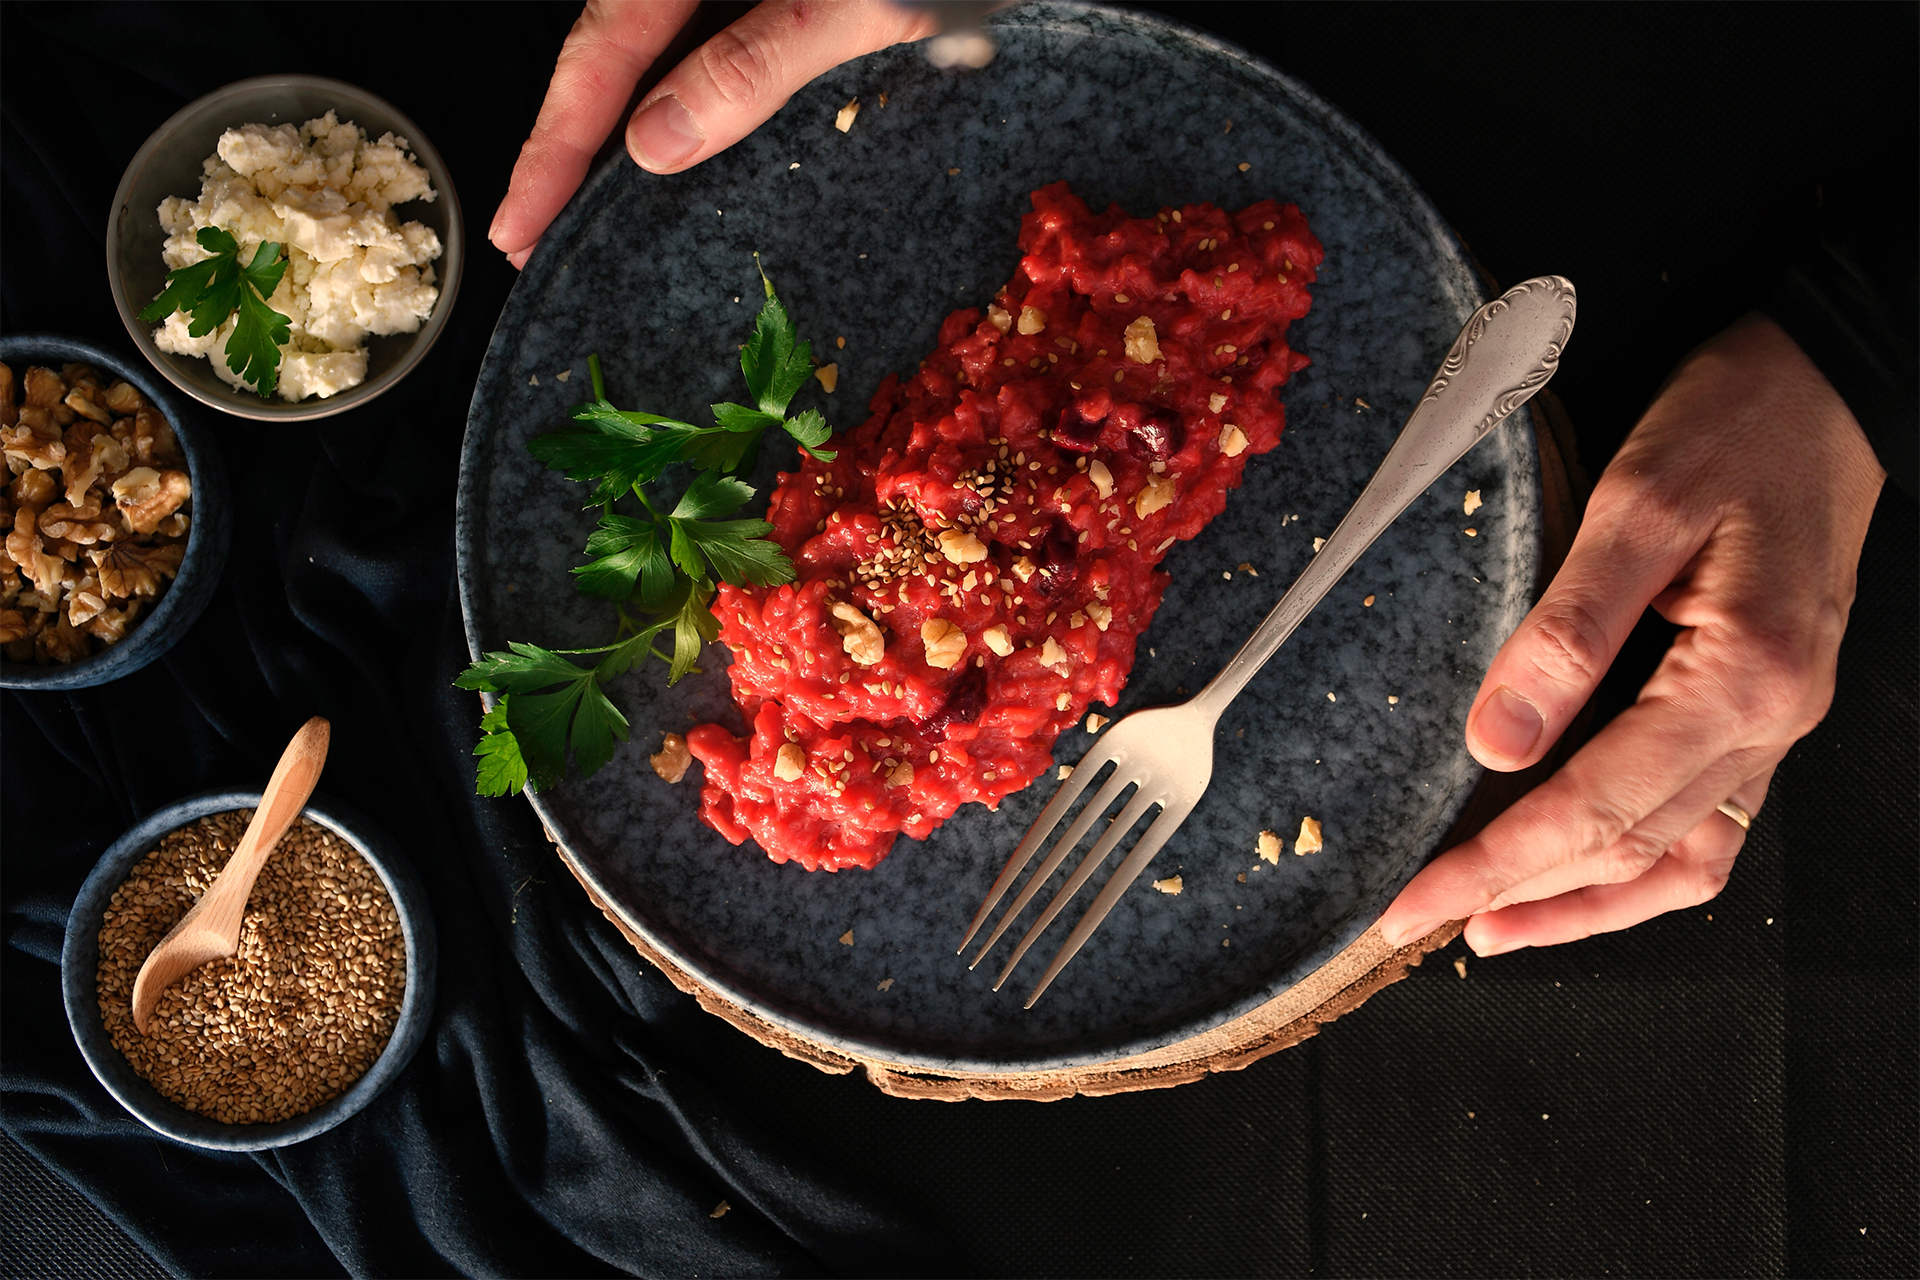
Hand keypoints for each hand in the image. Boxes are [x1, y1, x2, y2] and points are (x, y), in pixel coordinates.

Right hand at [489, 0, 937, 268]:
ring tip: (580, 198)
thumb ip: (761, 60)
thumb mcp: (868, 2)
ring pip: (660, 35)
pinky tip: (676, 139)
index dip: (555, 142)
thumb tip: (656, 143)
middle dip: (570, 138)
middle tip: (529, 232)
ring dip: (619, 117)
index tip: (519, 226)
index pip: (606, 45)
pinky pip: (716, 29)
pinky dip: (686, 88)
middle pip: (616, 40)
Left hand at [1377, 313, 1886, 954]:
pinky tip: (1586, 885)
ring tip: (1490, 931)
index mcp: (1738, 679)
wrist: (1831, 390)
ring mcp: (1776, 725)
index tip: (1409, 905)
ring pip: (1678, 861)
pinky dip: (1643, 874)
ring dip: (1582, 906)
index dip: (1491, 868)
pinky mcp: (1765, 713)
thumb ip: (1567, 630)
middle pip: (1628, 849)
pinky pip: (1710, 828)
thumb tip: (1498, 743)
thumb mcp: (1637, 505)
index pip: (1591, 810)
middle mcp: (1769, 722)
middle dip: (1516, 896)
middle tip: (1418, 921)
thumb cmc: (1736, 427)